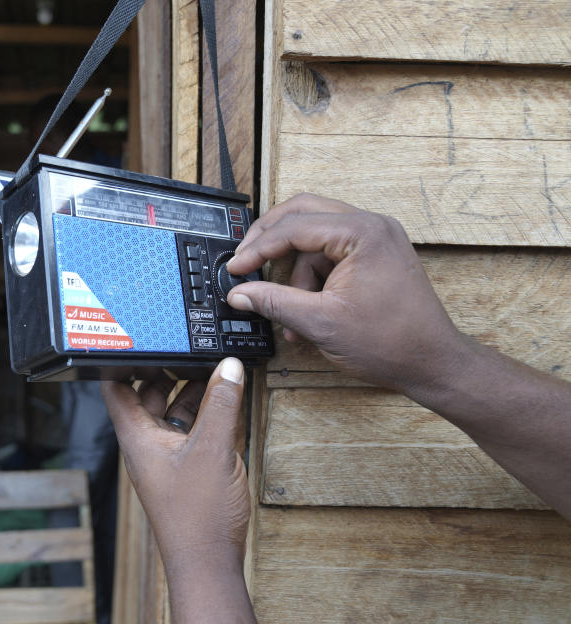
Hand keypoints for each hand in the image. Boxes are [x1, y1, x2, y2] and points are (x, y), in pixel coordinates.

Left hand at [101, 358, 249, 568]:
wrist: (208, 565)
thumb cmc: (197, 518)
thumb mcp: (212, 449)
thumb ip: (221, 404)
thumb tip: (228, 368)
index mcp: (137, 438)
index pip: (115, 388)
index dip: (122, 362)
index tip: (139, 340)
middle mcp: (147, 446)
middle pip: (149, 396)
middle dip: (169, 372)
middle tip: (190, 349)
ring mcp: (167, 459)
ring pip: (174, 414)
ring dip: (192, 393)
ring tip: (216, 371)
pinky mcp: (186, 471)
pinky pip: (191, 433)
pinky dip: (205, 416)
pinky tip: (226, 404)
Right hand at [226, 193, 460, 391]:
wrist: (432, 363)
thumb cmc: (392, 343)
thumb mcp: (321, 322)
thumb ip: (274, 302)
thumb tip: (240, 293)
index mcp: (362, 233)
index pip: (294, 227)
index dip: (258, 248)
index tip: (236, 268)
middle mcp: (371, 226)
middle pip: (303, 214)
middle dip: (270, 240)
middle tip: (245, 261)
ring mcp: (376, 239)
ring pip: (314, 238)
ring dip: (294, 271)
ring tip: (289, 312)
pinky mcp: (375, 256)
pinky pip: (331, 255)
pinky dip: (313, 279)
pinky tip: (307, 311)